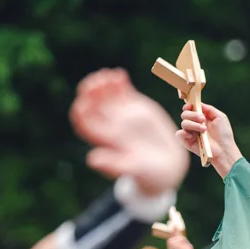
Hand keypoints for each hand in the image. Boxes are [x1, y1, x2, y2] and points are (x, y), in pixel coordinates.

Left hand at [69, 69, 188, 195]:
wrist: (168, 167)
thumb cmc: (149, 174)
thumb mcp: (134, 170)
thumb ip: (114, 165)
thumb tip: (91, 159)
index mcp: (105, 138)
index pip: (84, 121)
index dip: (81, 110)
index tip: (84, 102)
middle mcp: (110, 124)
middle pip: (91, 103)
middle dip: (90, 91)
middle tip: (98, 82)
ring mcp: (122, 113)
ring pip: (105, 94)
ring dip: (103, 83)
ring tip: (110, 76)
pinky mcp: (136, 107)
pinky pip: (122, 91)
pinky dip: (119, 81)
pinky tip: (120, 75)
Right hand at [178, 103, 242, 177]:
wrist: (224, 149)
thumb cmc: (224, 134)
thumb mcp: (219, 117)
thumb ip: (208, 109)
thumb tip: (198, 103)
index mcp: (201, 118)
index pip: (189, 109)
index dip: (188, 106)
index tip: (191, 106)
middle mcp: (194, 125)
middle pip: (185, 114)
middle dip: (193, 115)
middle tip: (202, 119)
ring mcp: (190, 133)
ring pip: (184, 123)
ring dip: (194, 125)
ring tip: (204, 130)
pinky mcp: (187, 142)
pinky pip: (179, 134)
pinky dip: (184, 133)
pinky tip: (193, 135)